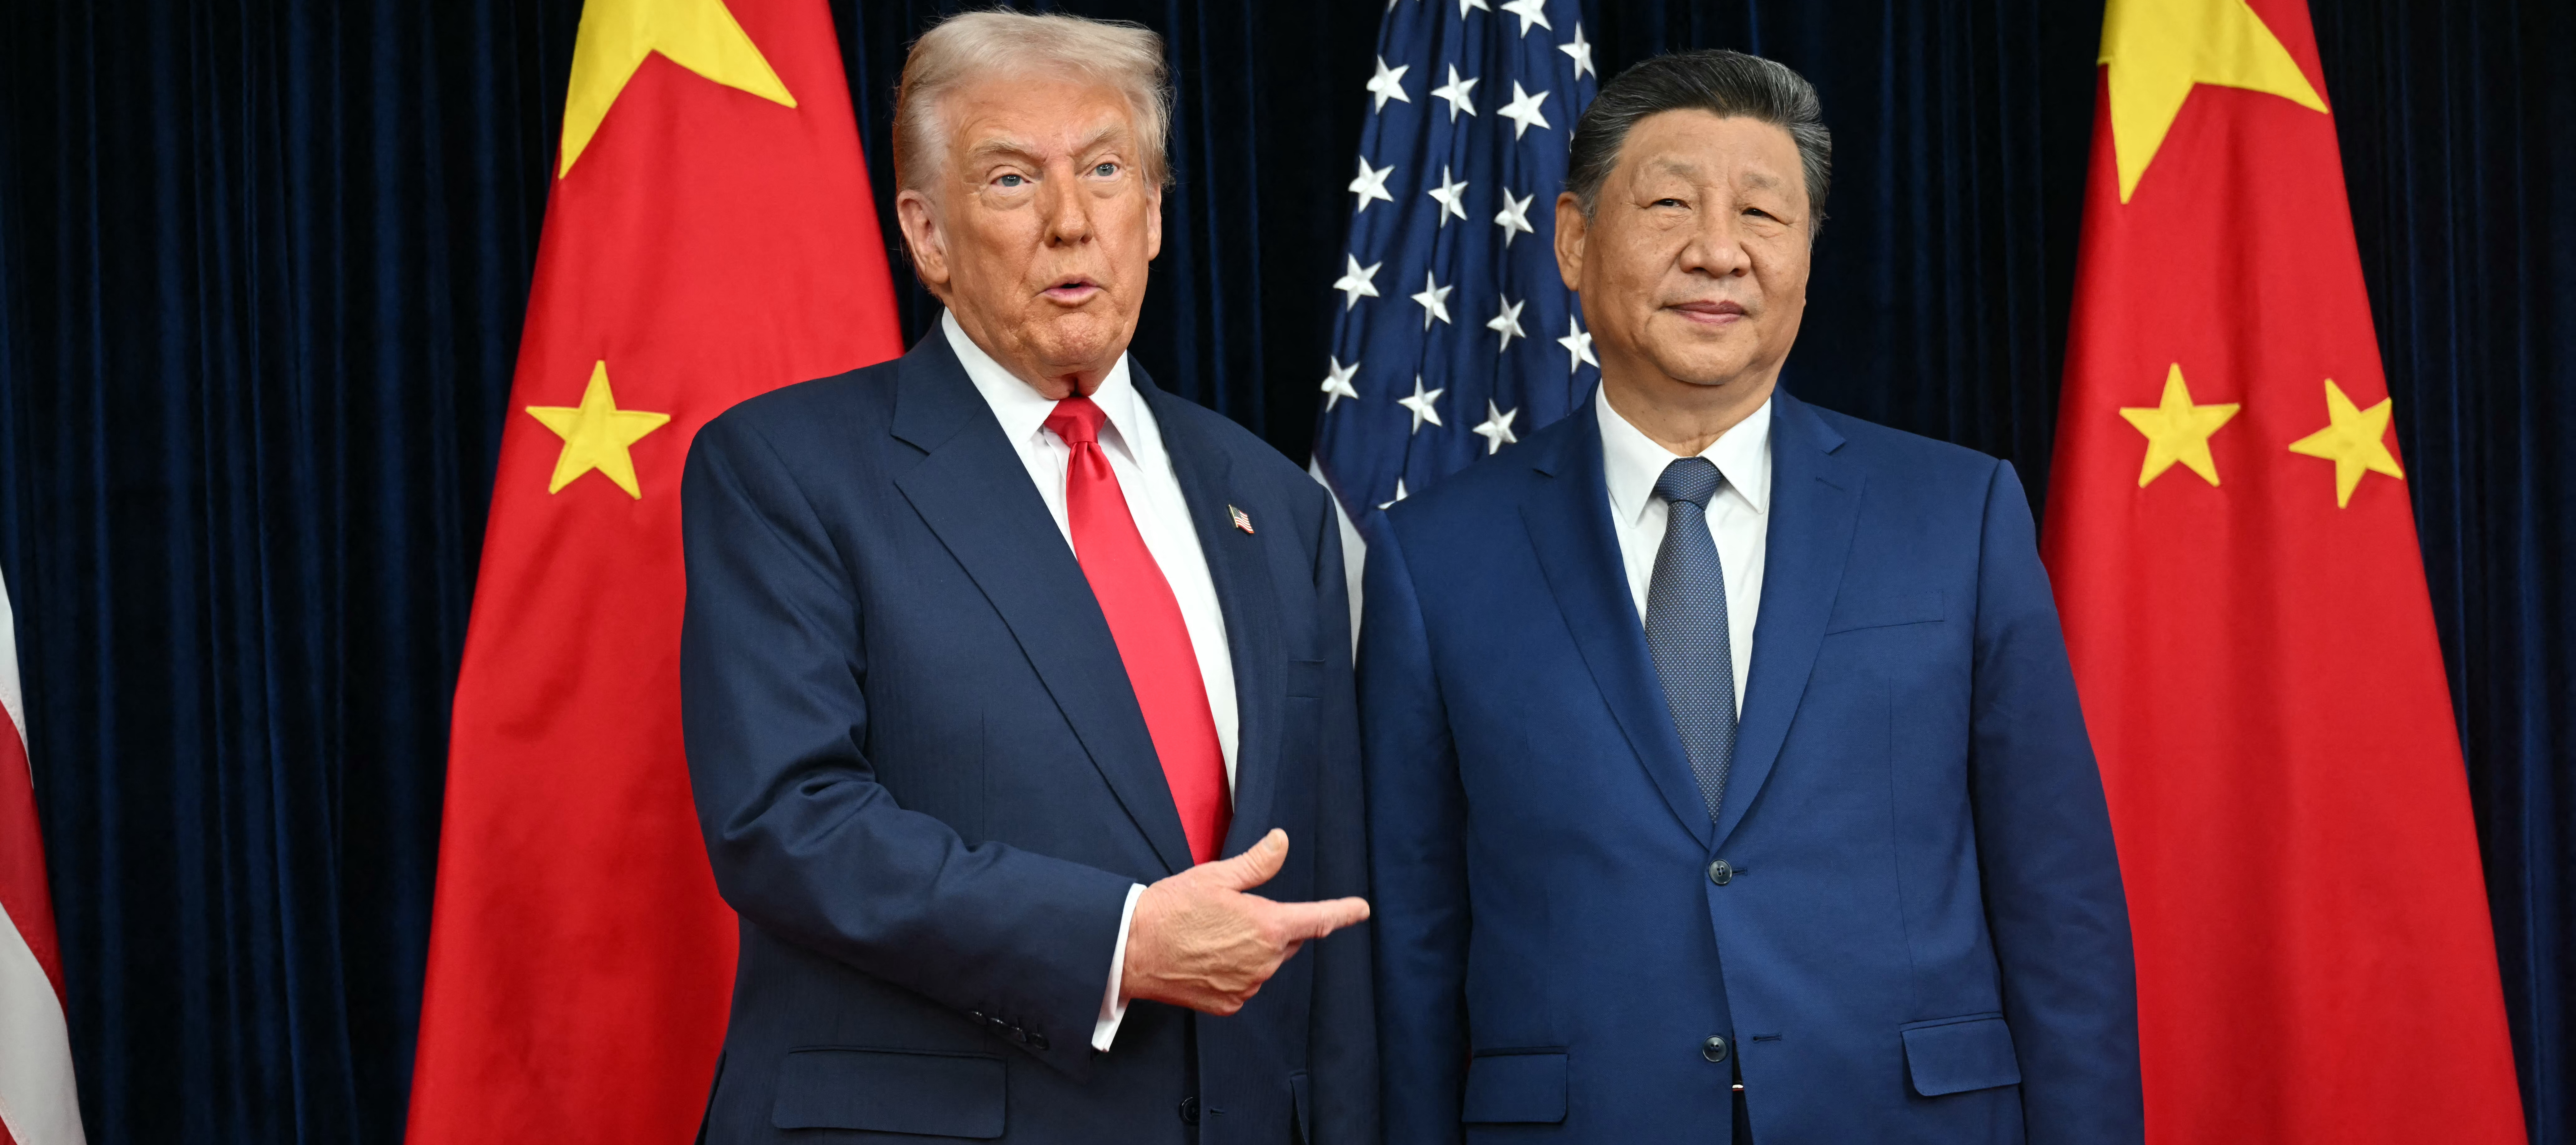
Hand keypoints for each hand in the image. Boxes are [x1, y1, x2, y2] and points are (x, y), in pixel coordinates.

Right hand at [1118, 829, 1369, 1015]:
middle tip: (1235, 914)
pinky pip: (1245, 984)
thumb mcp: (1216, 876)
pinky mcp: (1230, 1004)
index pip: (1318, 919)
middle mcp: (1265, 961)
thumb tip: (1281, 841)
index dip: (1343, 913)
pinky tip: (1207, 958)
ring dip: (1252, 950)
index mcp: (1268, 926)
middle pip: (1287, 941)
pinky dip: (1234, 971)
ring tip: (1212, 936)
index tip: (1361, 909)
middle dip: (1273, 927)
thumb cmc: (1171, 909)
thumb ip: (1257, 864)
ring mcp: (1248, 986)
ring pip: (1265, 963)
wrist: (1132, 949)